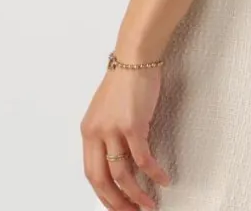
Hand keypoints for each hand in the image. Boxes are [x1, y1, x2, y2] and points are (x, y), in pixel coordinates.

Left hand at [80, 65, 170, 209]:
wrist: (136, 56)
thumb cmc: (126, 80)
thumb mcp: (108, 110)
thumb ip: (108, 134)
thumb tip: (119, 160)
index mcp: (88, 131)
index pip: (90, 173)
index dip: (103, 195)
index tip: (117, 206)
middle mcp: (96, 133)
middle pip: (102, 180)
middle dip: (117, 202)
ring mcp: (113, 129)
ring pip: (122, 174)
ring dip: (136, 195)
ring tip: (149, 205)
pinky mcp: (132, 124)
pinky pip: (143, 158)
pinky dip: (153, 173)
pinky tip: (163, 180)